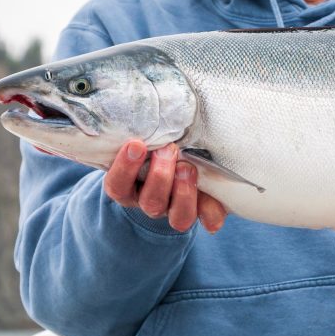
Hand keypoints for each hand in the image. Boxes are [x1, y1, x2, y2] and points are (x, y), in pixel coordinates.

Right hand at [103, 141, 227, 232]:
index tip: (136, 144)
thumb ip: (145, 134)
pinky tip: (216, 199)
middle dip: (161, 175)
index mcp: (128, 187)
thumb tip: (146, 116)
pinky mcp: (202, 210)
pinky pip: (209, 219)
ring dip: (184, 191)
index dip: (126, 169)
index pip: (118, 185)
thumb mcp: (143, 139)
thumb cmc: (152, 143)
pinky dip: (213, 212)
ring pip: (179, 217)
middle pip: (151, 202)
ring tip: (188, 166)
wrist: (175, 156)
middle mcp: (150, 201)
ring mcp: (175, 209)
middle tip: (168, 149)